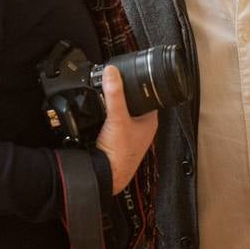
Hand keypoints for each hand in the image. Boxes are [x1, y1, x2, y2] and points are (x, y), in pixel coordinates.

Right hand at [93, 65, 158, 194]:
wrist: (106, 176)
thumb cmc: (120, 154)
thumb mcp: (117, 118)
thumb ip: (114, 94)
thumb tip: (112, 72)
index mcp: (149, 121)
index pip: (149, 96)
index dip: (140, 84)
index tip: (131, 74)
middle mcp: (142, 128)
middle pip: (134, 104)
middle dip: (124, 94)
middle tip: (114, 83)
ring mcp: (130, 135)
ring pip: (123, 114)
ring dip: (114, 107)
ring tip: (105, 96)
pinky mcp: (117, 141)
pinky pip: (113, 124)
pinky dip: (107, 118)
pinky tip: (100, 116)